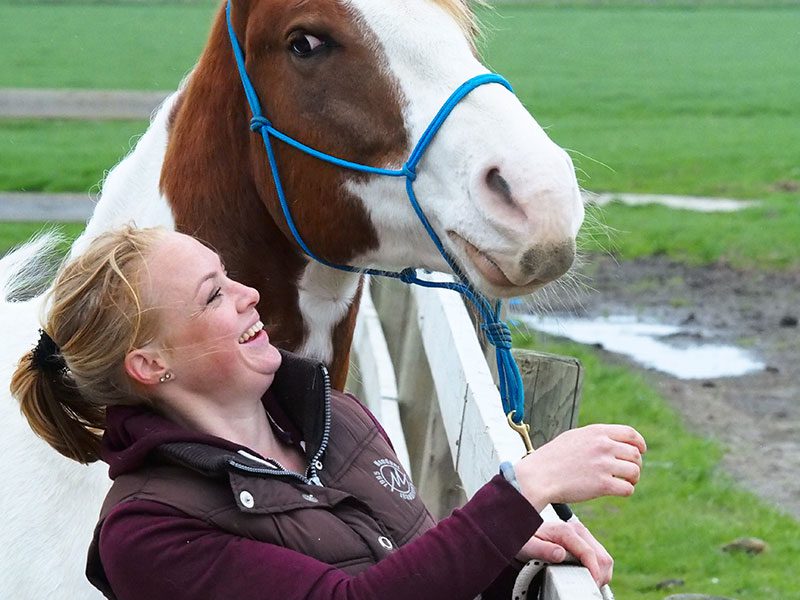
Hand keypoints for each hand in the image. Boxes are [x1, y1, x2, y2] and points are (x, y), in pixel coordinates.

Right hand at [514, 424, 645, 509]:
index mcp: (596, 432)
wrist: (538, 476)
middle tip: (628, 472)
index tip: (641, 451)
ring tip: (624, 482)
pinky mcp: (602, 485)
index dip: (639, 443)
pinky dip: (626, 491)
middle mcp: (602, 446)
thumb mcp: (573, 438)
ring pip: (634, 472)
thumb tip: (613, 441)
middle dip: (635, 464)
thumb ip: (594, 437)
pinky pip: (627, 489)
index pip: (630, 434)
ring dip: (632, 479)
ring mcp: (603, 465)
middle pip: (635, 454)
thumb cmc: (552, 459)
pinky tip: (617, 491)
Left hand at [515, 520, 613, 585]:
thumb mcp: (528, 546)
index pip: (589, 553)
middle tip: (589, 589)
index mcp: (565, 531)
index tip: (591, 587)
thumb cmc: (525, 540)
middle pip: (602, 557)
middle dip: (600, 576)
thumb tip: (560, 554)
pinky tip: (587, 577)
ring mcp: (583, 535)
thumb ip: (543, 550)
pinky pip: (600, 557)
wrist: (524, 532)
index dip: (593, 572)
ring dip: (601, 574)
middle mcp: (578, 530)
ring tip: (588, 585)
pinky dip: (598, 570)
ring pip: (604, 558)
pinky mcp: (585, 541)